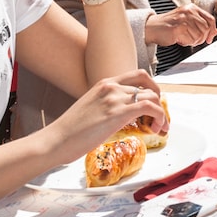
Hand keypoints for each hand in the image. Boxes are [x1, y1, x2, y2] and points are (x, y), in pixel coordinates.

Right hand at [43, 69, 166, 163]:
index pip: (137, 75)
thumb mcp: (91, 108)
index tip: (154, 103)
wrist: (55, 140)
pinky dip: (159, 117)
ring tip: (158, 127)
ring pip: (152, 95)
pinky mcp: (118, 113)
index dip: (151, 87)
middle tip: (159, 116)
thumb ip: (107, 106)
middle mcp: (111, 87)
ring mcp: (115, 98)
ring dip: (161, 112)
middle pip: (148, 83)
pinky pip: (150, 107)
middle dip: (159, 99)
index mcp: (104, 84)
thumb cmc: (69, 131)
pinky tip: (156, 128)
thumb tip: (122, 117)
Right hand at [144, 3, 216, 46]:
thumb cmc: (169, 25)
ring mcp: (183, 19)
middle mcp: (189, 11)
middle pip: (206, 29)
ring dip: (193, 41)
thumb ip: (200, 24)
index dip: (212, 31)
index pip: (210, 19)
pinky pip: (191, 40)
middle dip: (201, 38)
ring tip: (184, 38)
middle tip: (192, 40)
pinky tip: (179, 40)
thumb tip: (214, 32)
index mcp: (192, 8)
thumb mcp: (187, 21)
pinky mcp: (178, 28)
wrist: (152, 27)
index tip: (209, 38)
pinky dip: (186, 43)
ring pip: (199, 36)